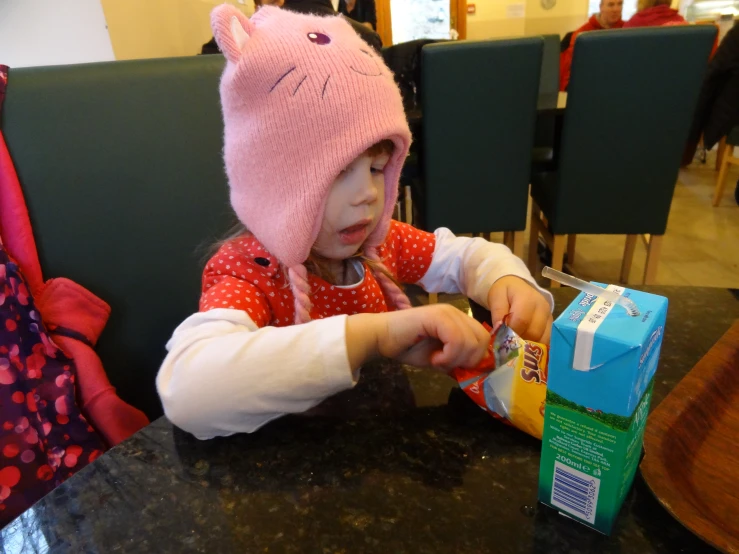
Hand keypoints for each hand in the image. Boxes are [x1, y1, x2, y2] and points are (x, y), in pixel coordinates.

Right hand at [346, 304, 489, 370]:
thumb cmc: (407, 347)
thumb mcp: (439, 358)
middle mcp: (456, 312)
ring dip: (455, 359)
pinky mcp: (437, 317)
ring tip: (437, 361)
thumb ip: (457, 361)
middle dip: (468, 360)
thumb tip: (475, 372)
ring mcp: (447, 312)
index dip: (477, 358)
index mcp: (458, 319)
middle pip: (482, 341)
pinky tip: (434, 358)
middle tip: (447, 365)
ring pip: (471, 342)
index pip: (484, 339)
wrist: (381, 337)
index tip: (459, 369)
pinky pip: (457, 341)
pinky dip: (448, 356)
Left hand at [488, 276, 551, 343]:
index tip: (501, 338)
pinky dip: (535, 346)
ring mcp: (549, 316)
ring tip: (515, 344)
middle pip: (533, 333)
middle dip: (519, 341)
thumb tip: (499, 329)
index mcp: (528, 298)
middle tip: (507, 344)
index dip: (510, 332)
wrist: (517, 286)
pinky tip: (524, 345)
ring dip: (527, 345)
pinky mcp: (551, 325)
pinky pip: (546, 341)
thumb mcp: (496, 296)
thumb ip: (498, 311)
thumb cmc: (505, 292)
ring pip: (541, 340)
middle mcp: (542, 307)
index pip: (521, 321)